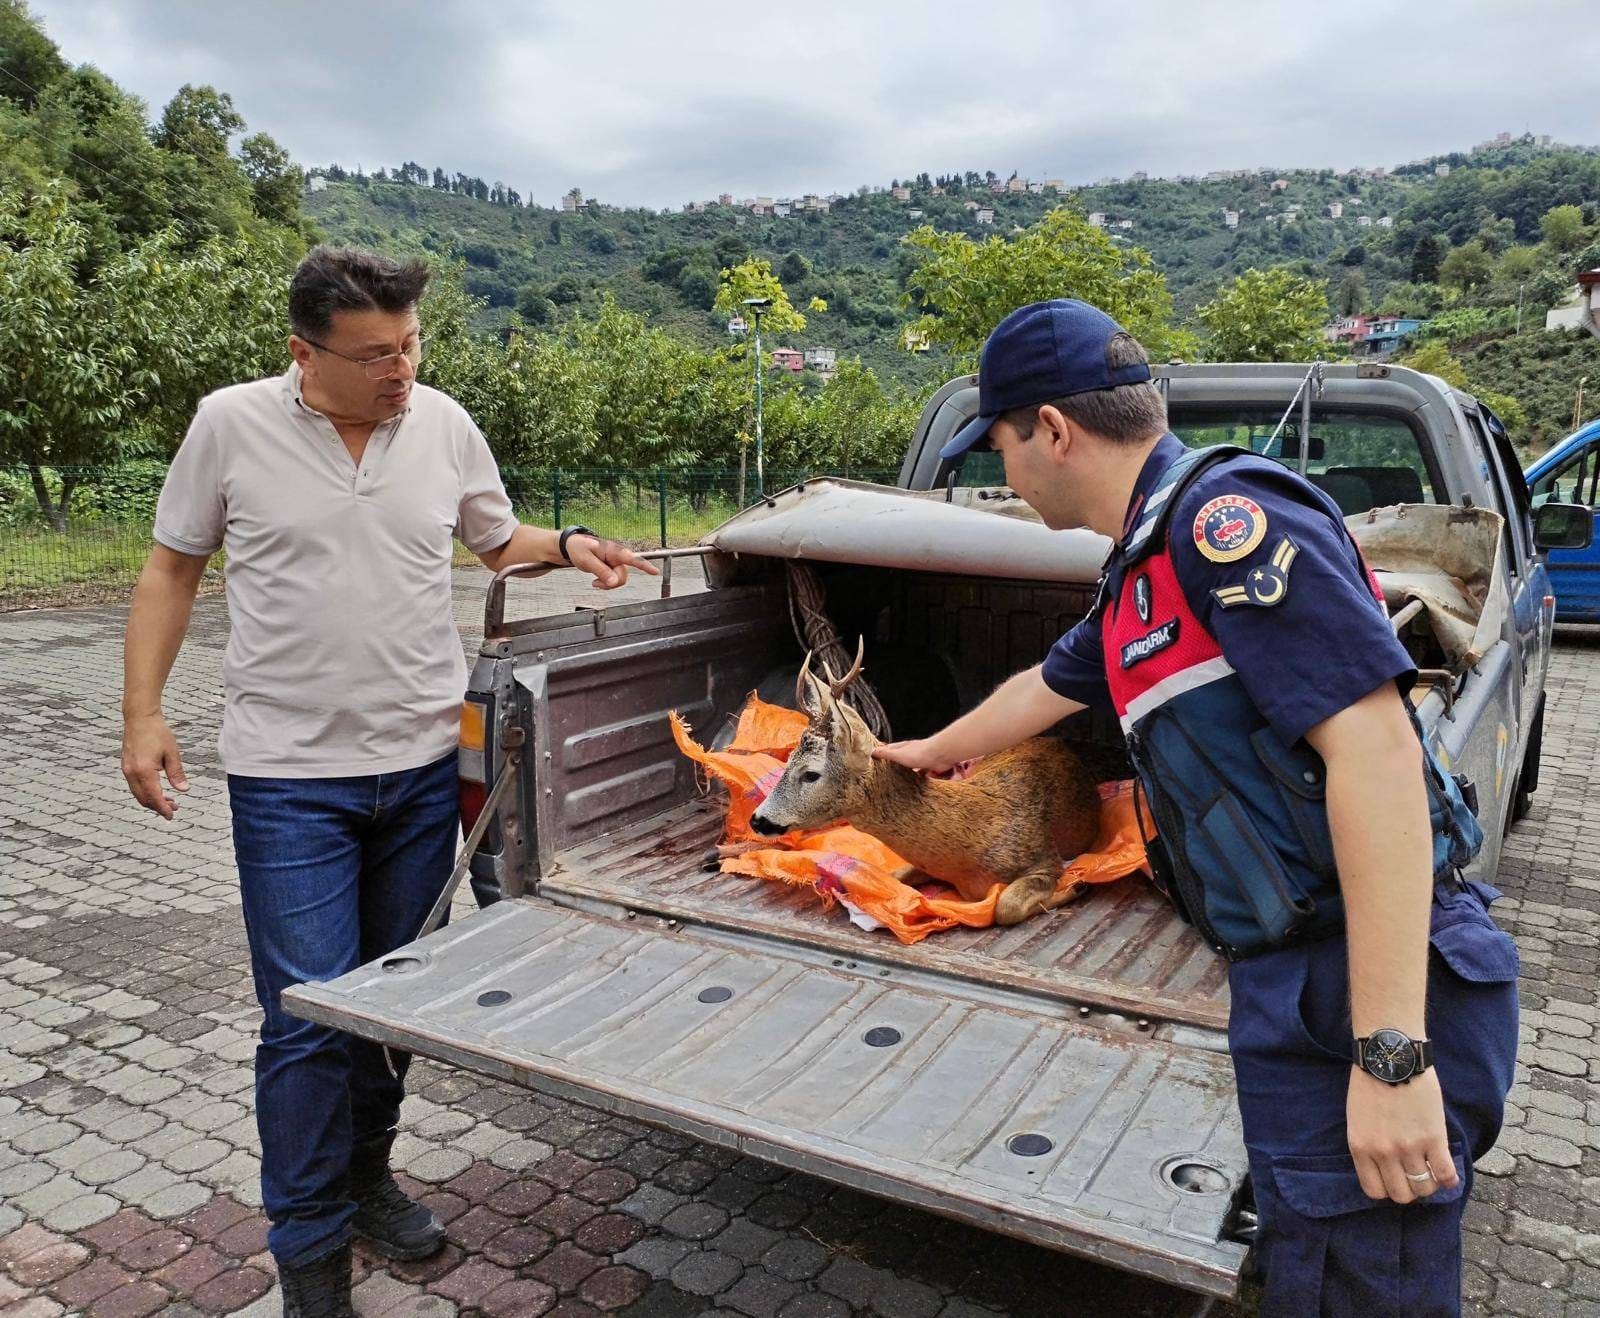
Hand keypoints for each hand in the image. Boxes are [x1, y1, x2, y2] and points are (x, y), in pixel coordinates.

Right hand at [122, 714, 188, 819]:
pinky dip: (145, 792)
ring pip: (138, 794)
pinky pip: (134, 786)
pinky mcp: (126, 767)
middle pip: (144, 799)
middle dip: (158, 807)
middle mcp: (132, 773)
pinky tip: (158, 790)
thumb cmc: (157, 733)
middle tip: (174, 808)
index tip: (172, 815)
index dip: (163, 808)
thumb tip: (183, 790)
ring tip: (169, 801)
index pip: (154, 797)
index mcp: (144, 771)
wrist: (139, 718)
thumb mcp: (172, 753)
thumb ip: (176, 773)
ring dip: (151, 800)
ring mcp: (127, 770)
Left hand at [566, 534, 659, 589]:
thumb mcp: (586, 560)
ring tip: (594, 582)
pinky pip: (614, 581)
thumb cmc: (579, 548)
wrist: (572, 547)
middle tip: (595, 583)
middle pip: (623, 576)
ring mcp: (615, 563)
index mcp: (613, 550)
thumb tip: (615, 583)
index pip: (632, 558)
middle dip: (611, 583)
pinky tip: (596, 582)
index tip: (655, 572)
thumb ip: (601, 571)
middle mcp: (618, 557)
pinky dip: (606, 584)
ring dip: (607, 585)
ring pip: (619, 580)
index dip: (644, 566)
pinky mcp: (612, 568)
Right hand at [873, 738, 958, 774]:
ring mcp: (921, 759)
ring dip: (908, 772)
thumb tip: (872, 751)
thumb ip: (886, 753)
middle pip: (901, 757)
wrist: (941, 755)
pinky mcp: (930, 767)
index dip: (883, 752)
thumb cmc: (920, 753)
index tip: (876, 758)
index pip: (890, 748)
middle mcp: (912, 751)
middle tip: (887, 772)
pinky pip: (922, 773)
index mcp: (903, 747)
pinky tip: (916, 783)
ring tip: (900, 780)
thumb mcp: (898, 754)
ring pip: (912, 766)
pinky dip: (919, 778)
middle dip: (895, 763)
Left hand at [1346, 1066, 1458, 1203]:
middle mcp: (1383, 1152)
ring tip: (1431, 1172)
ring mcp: (1409, 1147)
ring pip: (1424, 1187)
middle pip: (1401, 1194)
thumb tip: (1383, 1168)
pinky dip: (1449, 1179)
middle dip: (1409, 1190)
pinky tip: (1448, 1174)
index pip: (1374, 1190)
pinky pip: (1445, 1174)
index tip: (1394, 1181)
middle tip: (1415, 1177)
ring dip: (1429, 1185)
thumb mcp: (1357, 1118)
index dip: (1387, 1189)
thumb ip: (1368, 1145)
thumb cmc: (1370, 1083)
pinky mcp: (1433, 1138)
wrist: (1391, 1057)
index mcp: (1360, 1147)